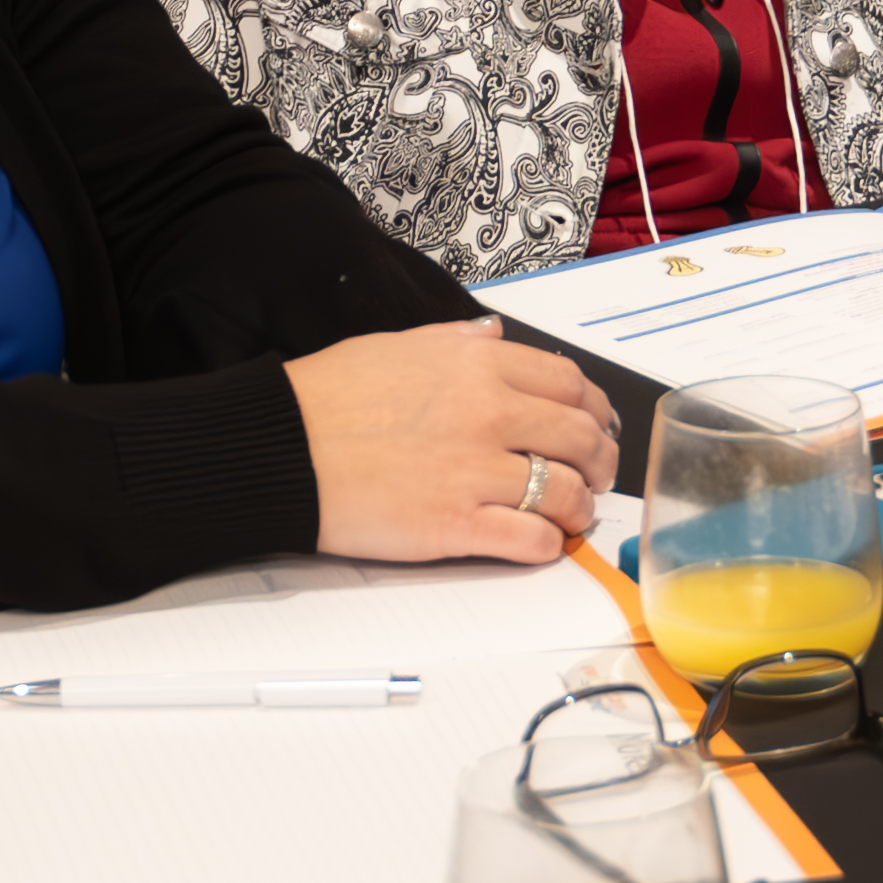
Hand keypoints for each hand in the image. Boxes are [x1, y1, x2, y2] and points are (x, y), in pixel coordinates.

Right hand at [286, 317, 622, 565]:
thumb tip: (495, 337)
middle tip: (598, 475)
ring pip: (568, 492)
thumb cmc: (327, 399)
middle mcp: (487, 413)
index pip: (570, 384)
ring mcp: (476, 470)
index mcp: (477, 366)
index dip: (596, 409)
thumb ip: (457, 343)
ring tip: (573, 514)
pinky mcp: (456, 524)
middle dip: (602, 461)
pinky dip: (547, 545)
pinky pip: (531, 539)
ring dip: (582, 507)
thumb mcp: (397, 347)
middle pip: (581, 437)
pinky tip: (540, 543)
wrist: (280, 448)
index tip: (598, 425)